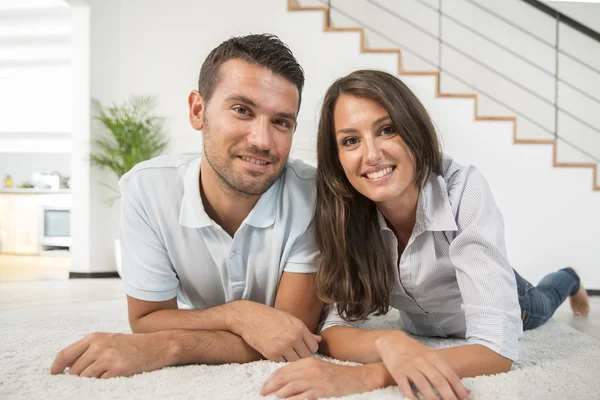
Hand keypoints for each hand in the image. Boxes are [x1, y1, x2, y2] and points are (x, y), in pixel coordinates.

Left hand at [50, 331, 173, 378]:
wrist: (157, 346)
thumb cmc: (132, 345)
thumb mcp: (109, 340)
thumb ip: (89, 349)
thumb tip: (66, 367)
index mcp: (94, 337)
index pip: (65, 354)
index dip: (56, 368)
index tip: (53, 375)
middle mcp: (99, 346)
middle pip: (74, 371)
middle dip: (77, 379)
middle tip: (86, 380)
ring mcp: (108, 358)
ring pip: (85, 379)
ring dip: (89, 383)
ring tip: (101, 378)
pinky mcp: (117, 370)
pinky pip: (100, 384)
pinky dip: (102, 384)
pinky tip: (110, 379)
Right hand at [227, 301, 320, 361]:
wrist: (249, 317)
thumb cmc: (269, 317)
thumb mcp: (290, 319)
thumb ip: (305, 331)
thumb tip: (319, 340)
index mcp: (300, 327)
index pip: (314, 347)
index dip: (309, 349)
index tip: (302, 348)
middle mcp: (293, 338)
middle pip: (306, 356)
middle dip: (301, 356)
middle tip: (294, 353)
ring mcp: (283, 347)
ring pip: (295, 362)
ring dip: (291, 360)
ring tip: (285, 353)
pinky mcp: (272, 354)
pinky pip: (282, 363)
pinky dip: (280, 360)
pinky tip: (276, 353)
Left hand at [261, 357, 376, 399]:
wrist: (356, 378)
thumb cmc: (336, 374)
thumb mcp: (317, 367)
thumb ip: (302, 371)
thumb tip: (285, 380)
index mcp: (307, 361)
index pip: (284, 369)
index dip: (271, 378)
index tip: (264, 386)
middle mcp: (310, 368)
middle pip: (284, 377)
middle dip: (271, 387)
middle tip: (262, 394)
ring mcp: (316, 379)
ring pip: (291, 387)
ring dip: (279, 394)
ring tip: (270, 399)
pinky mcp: (322, 390)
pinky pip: (303, 396)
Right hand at [376, 334, 469, 399]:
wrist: (392, 341)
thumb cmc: (415, 351)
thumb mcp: (432, 357)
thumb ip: (447, 372)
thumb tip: (465, 391)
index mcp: (434, 357)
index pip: (450, 374)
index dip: (459, 389)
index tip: (465, 399)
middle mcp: (422, 361)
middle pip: (438, 380)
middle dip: (448, 396)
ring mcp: (409, 366)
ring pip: (423, 384)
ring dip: (432, 398)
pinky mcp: (397, 372)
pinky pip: (405, 386)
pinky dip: (412, 396)